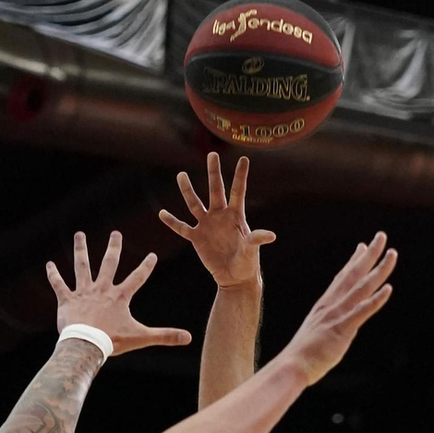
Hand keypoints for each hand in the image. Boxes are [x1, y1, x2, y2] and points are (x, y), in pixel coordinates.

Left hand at [48, 231, 190, 357]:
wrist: (87, 344)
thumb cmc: (113, 341)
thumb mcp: (141, 337)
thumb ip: (164, 336)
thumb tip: (188, 338)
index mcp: (119, 297)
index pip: (137, 278)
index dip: (146, 267)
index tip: (152, 255)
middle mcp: (102, 289)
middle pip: (108, 263)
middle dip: (114, 248)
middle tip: (116, 233)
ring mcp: (83, 293)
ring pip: (82, 267)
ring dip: (81, 250)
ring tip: (79, 235)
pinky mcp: (67, 300)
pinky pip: (59, 285)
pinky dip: (54, 275)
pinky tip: (49, 265)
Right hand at [159, 153, 273, 289]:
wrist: (235, 278)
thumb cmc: (247, 262)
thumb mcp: (251, 250)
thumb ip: (257, 239)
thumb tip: (271, 236)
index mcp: (235, 215)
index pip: (238, 191)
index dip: (240, 175)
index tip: (244, 158)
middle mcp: (219, 215)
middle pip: (215, 190)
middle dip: (213, 173)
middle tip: (212, 154)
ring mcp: (206, 225)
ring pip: (194, 203)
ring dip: (187, 190)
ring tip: (181, 175)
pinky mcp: (196, 238)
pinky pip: (182, 228)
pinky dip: (172, 222)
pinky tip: (161, 214)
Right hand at [281, 234, 394, 386]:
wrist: (293, 366)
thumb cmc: (302, 357)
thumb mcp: (316, 335)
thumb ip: (327, 328)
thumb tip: (334, 330)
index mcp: (325, 306)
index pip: (342, 278)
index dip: (354, 262)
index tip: (363, 247)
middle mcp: (332, 305)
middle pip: (354, 274)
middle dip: (369, 254)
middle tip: (381, 236)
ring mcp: (337, 315)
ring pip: (362, 287)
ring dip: (379, 270)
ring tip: (392, 254)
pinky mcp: (343, 329)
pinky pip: (362, 311)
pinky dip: (375, 299)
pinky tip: (388, 288)